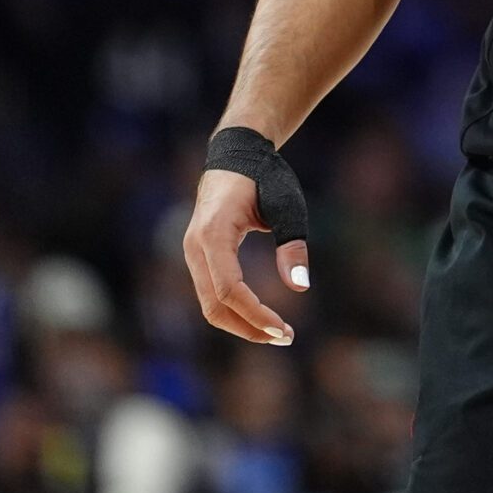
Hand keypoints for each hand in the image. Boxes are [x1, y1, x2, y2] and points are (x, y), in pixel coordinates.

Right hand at [181, 166, 309, 345]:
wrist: (235, 155)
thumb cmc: (265, 177)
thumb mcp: (287, 205)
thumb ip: (292, 244)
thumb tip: (300, 286)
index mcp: (214, 233)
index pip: (229, 289)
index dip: (254, 314)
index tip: (283, 328)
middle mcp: (194, 247)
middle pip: (214, 306)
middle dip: (249, 328)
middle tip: (286, 338)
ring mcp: (192, 253)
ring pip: (210, 304)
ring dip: (241, 323)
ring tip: (277, 332)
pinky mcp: (198, 257)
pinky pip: (212, 293)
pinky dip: (234, 310)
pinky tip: (261, 316)